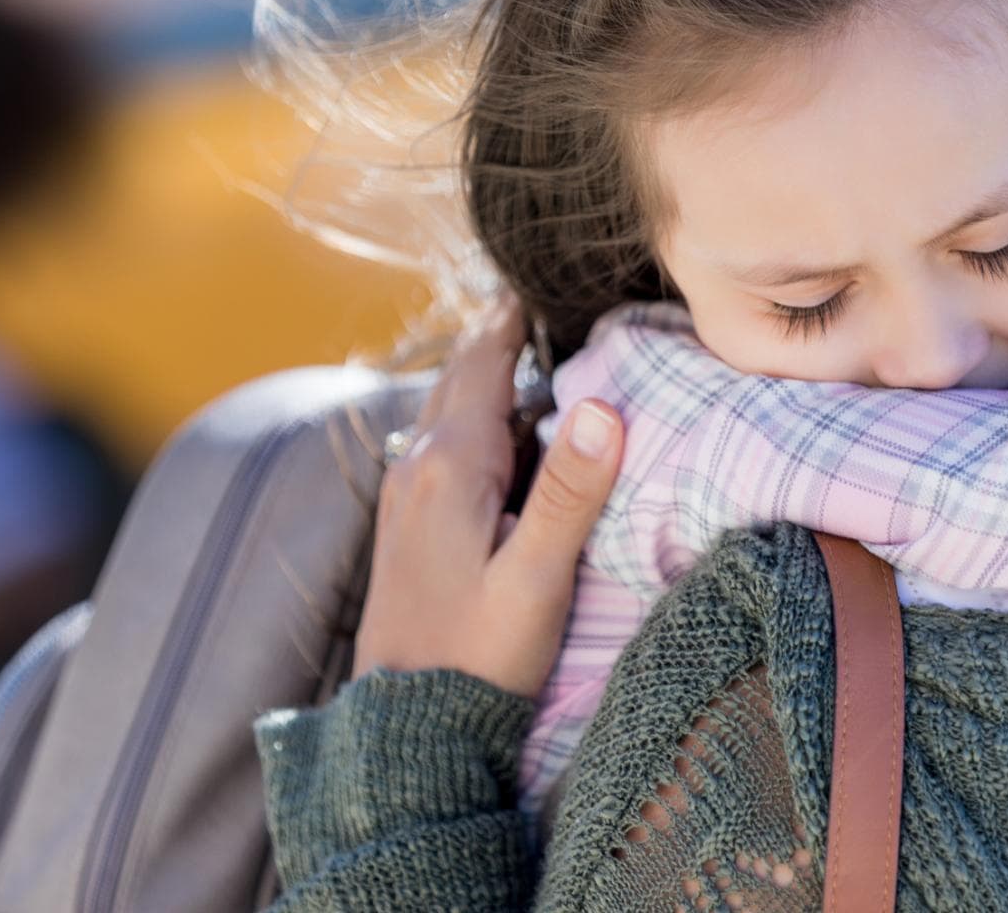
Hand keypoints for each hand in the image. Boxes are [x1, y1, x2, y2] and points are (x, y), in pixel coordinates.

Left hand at [353, 298, 623, 698]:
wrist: (406, 731)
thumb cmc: (480, 658)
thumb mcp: (537, 579)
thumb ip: (570, 493)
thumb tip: (604, 407)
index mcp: (449, 469)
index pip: (484, 366)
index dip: (512, 320)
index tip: (534, 276)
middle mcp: (415, 470)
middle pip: (459, 381)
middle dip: (496, 341)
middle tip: (534, 303)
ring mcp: (403, 501)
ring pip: (445, 416)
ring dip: (482, 383)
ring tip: (523, 356)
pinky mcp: (405, 531)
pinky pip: (438, 451)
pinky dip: (470, 424)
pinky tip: (496, 440)